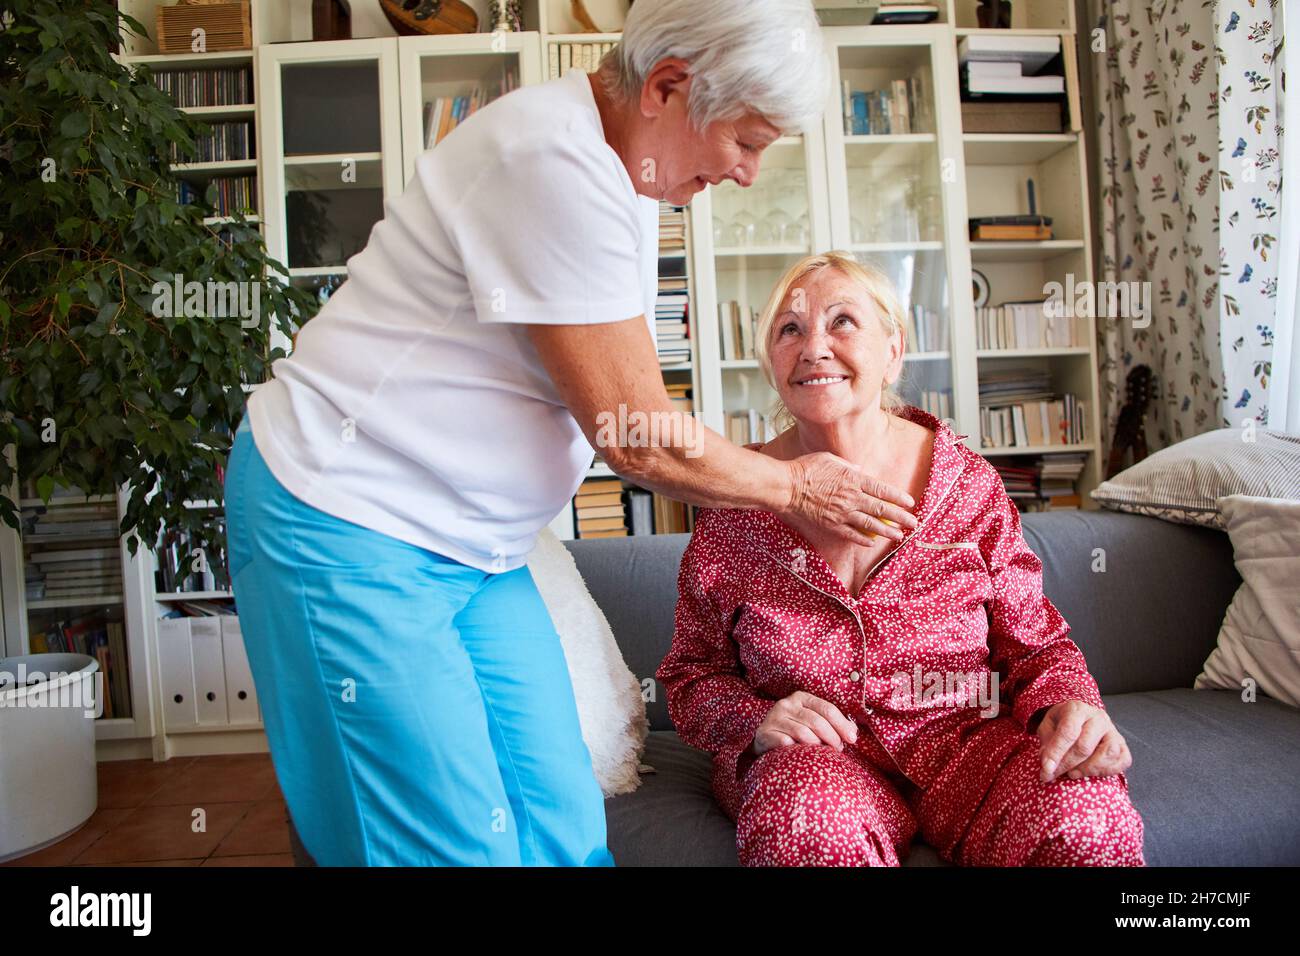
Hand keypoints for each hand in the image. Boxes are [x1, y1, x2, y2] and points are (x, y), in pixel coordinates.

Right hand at [751, 690, 858, 756]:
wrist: (765, 740)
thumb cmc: (795, 732)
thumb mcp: (812, 722)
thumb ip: (831, 723)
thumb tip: (853, 731)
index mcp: (801, 697)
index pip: (827, 709)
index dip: (842, 724)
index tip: (852, 739)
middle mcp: (786, 704)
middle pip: (816, 721)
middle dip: (832, 737)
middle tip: (838, 749)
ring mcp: (773, 718)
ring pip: (802, 732)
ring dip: (816, 746)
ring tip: (821, 753)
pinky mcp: (764, 733)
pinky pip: (785, 742)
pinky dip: (796, 749)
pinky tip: (801, 754)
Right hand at [783, 451, 917, 545]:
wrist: (786, 487)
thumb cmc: (806, 469)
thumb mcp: (830, 459)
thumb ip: (848, 466)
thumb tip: (860, 469)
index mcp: (853, 479)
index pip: (882, 490)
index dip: (898, 497)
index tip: (909, 502)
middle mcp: (851, 497)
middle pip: (881, 509)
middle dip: (900, 517)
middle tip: (914, 523)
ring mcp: (842, 513)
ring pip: (870, 525)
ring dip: (887, 532)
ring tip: (899, 537)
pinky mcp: (831, 525)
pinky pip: (851, 534)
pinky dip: (862, 539)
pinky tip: (872, 543)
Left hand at [1035, 700, 1131, 782]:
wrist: (1081, 719)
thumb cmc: (1063, 724)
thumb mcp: (1048, 727)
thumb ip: (1046, 743)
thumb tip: (1048, 764)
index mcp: (1077, 709)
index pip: (1068, 732)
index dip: (1056, 752)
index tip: (1046, 769)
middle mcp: (1098, 717)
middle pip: (1085, 746)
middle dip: (1066, 764)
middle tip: (1053, 775)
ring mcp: (1113, 731)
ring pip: (1107, 753)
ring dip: (1087, 769)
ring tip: (1072, 773)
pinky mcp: (1123, 745)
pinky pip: (1121, 761)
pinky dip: (1106, 771)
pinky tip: (1089, 772)